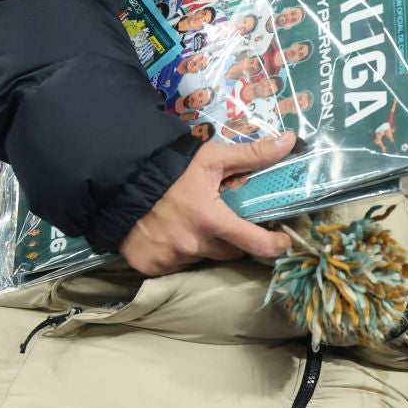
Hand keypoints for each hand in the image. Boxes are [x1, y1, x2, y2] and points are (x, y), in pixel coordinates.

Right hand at [119, 132, 298, 275]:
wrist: (117, 181)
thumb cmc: (170, 169)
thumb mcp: (211, 158)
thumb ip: (252, 154)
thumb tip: (291, 141)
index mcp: (211, 219)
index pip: (255, 243)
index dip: (275, 245)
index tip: (282, 241)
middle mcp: (193, 244)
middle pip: (230, 252)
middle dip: (235, 240)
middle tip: (231, 223)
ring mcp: (170, 259)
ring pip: (203, 259)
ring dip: (206, 246)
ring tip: (195, 224)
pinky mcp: (151, 266)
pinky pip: (176, 266)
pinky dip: (179, 254)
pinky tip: (172, 234)